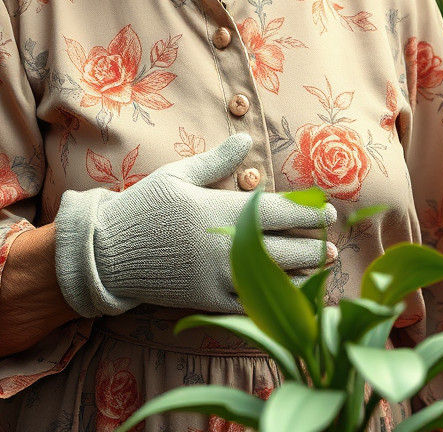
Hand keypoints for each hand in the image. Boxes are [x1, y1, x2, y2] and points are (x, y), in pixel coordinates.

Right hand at [54, 132, 336, 316]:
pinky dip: (274, 300)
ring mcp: (215, 276)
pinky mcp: (206, 299)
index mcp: (217, 209)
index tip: (328, 212)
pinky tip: (291, 295)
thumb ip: (217, 162)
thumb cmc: (144, 207)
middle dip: (311, 244)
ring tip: (322, 267)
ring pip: (270, 278)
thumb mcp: (178, 175)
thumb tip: (246, 140)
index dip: (306, 212)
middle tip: (333, 242)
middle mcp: (222, 244)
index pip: (275, 211)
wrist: (108, 253)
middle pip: (281, 246)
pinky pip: (249, 304)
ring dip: (300, 272)